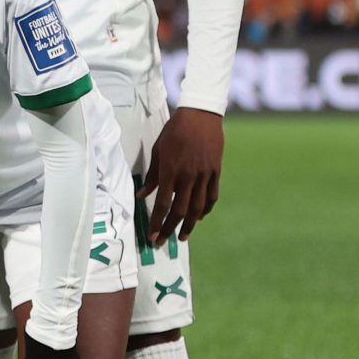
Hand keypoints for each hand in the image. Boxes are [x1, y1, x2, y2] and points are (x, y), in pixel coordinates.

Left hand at [141, 107, 222, 245]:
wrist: (200, 117)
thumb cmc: (174, 132)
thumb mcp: (158, 151)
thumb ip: (152, 176)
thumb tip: (142, 195)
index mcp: (170, 172)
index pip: (162, 204)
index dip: (157, 222)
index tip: (152, 235)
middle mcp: (188, 177)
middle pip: (180, 211)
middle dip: (170, 228)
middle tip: (163, 242)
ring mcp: (204, 176)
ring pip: (198, 208)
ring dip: (189, 225)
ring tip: (182, 236)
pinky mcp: (216, 172)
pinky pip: (212, 196)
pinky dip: (206, 209)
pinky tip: (199, 217)